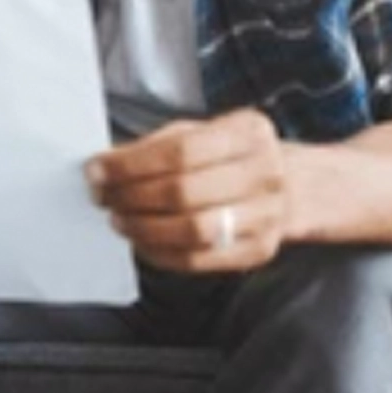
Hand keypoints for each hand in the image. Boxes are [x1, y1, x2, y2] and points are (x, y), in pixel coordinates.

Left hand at [87, 110, 293, 273]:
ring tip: (119, 219)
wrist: (294, 186)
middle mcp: (265, 173)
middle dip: (131, 196)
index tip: (97, 170)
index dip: (131, 164)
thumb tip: (105, 166)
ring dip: (143, 228)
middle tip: (103, 197)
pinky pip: (201, 260)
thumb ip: (157, 146)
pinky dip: (162, 253)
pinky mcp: (259, 250)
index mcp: (248, 132)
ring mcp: (267, 215)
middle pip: (184, 192)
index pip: (180, 150)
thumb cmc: (232, 156)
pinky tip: (142, 241)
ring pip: (193, 230)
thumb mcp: (203, 133)